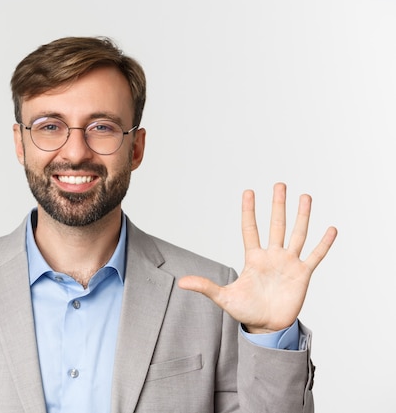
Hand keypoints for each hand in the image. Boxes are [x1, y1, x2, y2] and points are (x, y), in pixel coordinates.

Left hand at [178, 182, 336, 332]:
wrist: (266, 327)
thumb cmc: (245, 311)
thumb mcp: (224, 297)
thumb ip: (205, 287)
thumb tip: (182, 282)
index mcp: (253, 258)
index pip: (250, 229)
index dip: (249, 211)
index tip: (248, 191)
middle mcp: (272, 256)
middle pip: (276, 225)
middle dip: (278, 205)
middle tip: (280, 184)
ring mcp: (288, 263)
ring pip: (296, 235)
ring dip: (302, 216)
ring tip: (305, 197)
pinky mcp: (302, 275)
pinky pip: (315, 256)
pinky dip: (323, 244)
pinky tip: (331, 229)